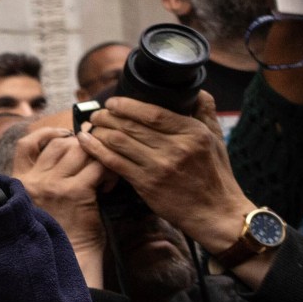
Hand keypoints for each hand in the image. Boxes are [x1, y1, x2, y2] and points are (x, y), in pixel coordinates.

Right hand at [10, 126, 104, 273]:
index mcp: (20, 182)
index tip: (65, 134)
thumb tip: (66, 152)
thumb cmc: (57, 233)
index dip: (47, 133)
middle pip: (61, 144)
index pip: (27, 144)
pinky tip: (111, 185)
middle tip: (96, 160)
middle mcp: (34, 180)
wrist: (68, 259)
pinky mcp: (77, 193)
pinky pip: (99, 167)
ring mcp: (54, 185)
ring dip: (98, 157)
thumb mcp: (37, 202)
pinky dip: (109, 172)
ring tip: (104, 173)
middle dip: (82, 146)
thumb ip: (41, 179)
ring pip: (81, 151)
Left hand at [78, 93, 254, 254]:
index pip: (153, 112)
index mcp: (192, 133)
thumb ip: (205, 111)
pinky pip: (113, 162)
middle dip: (107, 116)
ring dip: (99, 131)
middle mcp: (176, 148)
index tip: (113, 101)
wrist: (215, 211)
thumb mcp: (216, 138)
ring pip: (118, 141)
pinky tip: (86, 141)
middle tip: (97, 113)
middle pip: (131, 125)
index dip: (127, 105)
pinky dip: (95, 149)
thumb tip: (196, 90)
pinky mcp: (146, 184)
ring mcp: (159, 167)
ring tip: (92, 126)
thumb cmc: (214, 173)